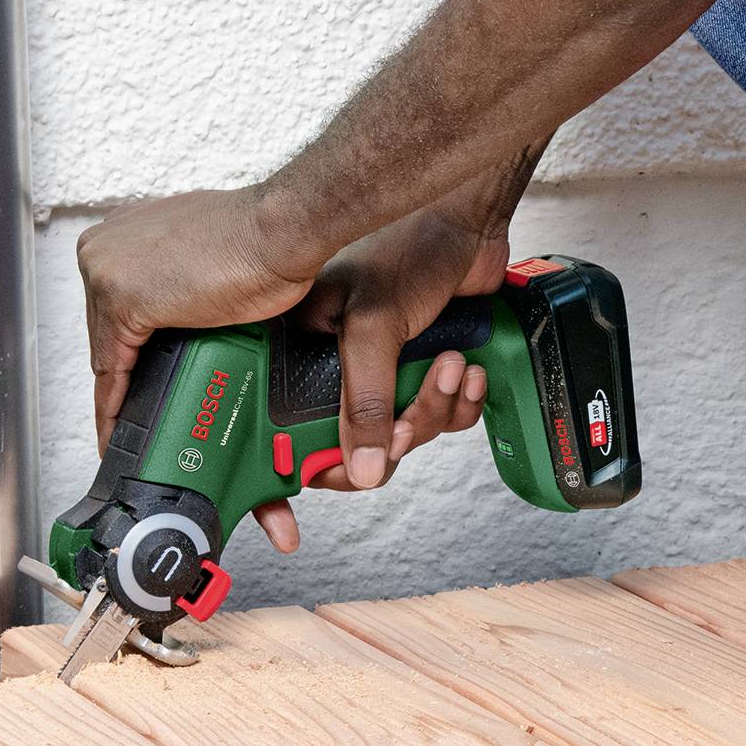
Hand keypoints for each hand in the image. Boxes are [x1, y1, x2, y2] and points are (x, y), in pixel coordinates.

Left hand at [79, 186, 311, 440]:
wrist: (280, 230)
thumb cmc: (262, 238)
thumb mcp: (204, 254)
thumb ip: (182, 274)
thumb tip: (188, 305)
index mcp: (123, 229)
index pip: (112, 305)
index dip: (127, 346)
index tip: (132, 372)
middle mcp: (105, 247)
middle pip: (106, 330)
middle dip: (128, 370)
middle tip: (141, 408)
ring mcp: (107, 272)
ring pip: (108, 352)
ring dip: (123, 394)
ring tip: (134, 429)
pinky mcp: (121, 302)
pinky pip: (112, 370)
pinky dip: (114, 406)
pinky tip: (119, 429)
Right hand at [241, 209, 497, 553]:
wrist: (466, 221)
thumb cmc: (404, 248)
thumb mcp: (372, 328)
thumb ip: (363, 401)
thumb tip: (359, 471)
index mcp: (296, 355)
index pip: (279, 433)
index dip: (283, 477)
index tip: (286, 524)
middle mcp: (332, 370)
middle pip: (349, 447)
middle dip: (388, 441)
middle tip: (408, 422)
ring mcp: (380, 372)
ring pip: (401, 435)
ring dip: (433, 412)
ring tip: (448, 368)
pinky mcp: (420, 370)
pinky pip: (438, 416)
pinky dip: (458, 402)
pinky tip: (466, 370)